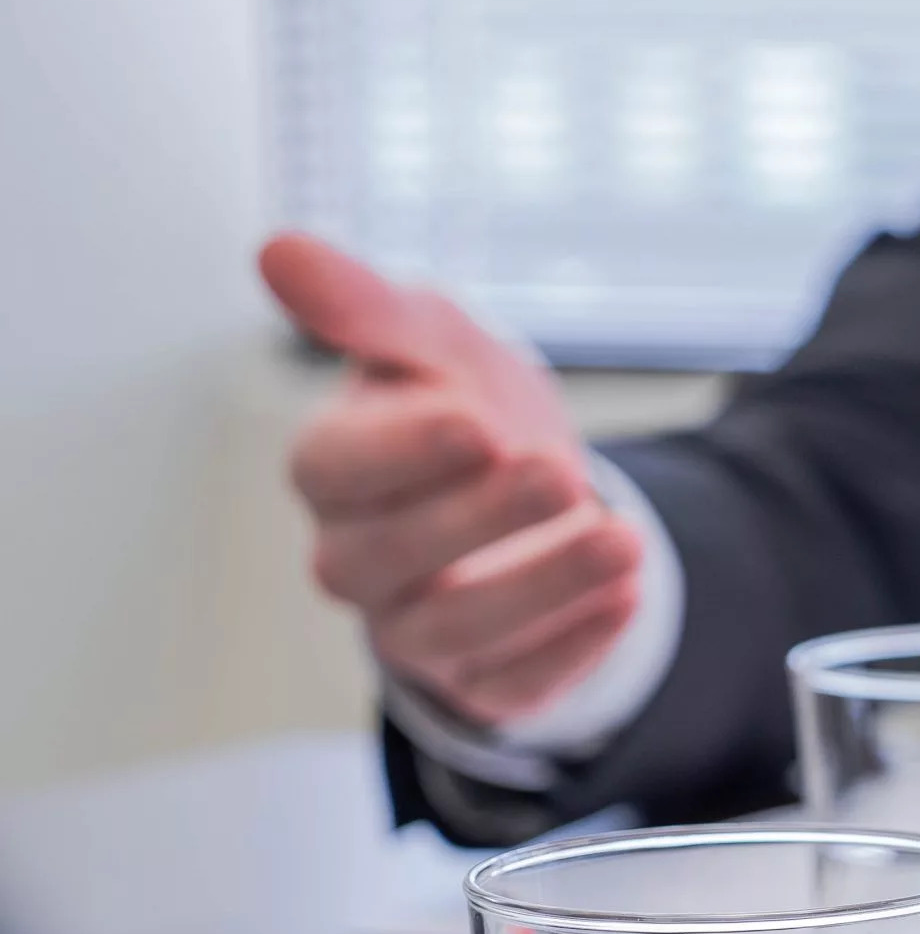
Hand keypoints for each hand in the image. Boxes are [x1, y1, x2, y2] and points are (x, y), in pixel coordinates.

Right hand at [264, 233, 642, 724]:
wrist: (530, 481)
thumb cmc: (461, 404)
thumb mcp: (430, 340)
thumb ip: (366, 306)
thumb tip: (279, 248)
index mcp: (334, 470)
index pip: (334, 470)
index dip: (401, 452)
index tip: (474, 420)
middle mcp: (357, 558)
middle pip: (389, 556)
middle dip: (479, 518)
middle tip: (558, 470)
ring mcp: (413, 628)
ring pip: (454, 630)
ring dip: (543, 586)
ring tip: (624, 541)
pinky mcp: (479, 679)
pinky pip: (511, 685)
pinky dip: (571, 648)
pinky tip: (627, 598)